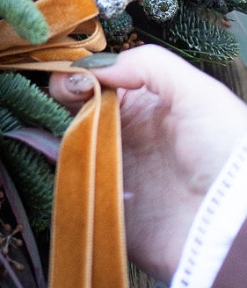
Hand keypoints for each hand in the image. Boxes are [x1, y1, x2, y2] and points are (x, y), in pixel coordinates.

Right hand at [50, 46, 246, 282]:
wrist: (236, 223)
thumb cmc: (227, 150)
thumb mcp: (197, 91)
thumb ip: (147, 64)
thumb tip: (92, 66)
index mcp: (149, 109)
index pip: (102, 84)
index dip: (81, 76)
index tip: (70, 77)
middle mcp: (129, 140)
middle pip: (79, 114)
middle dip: (63, 101)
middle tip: (62, 96)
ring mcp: (117, 176)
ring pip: (71, 150)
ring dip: (59, 137)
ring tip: (60, 128)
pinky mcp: (108, 211)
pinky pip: (74, 192)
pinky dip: (63, 177)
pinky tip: (63, 160)